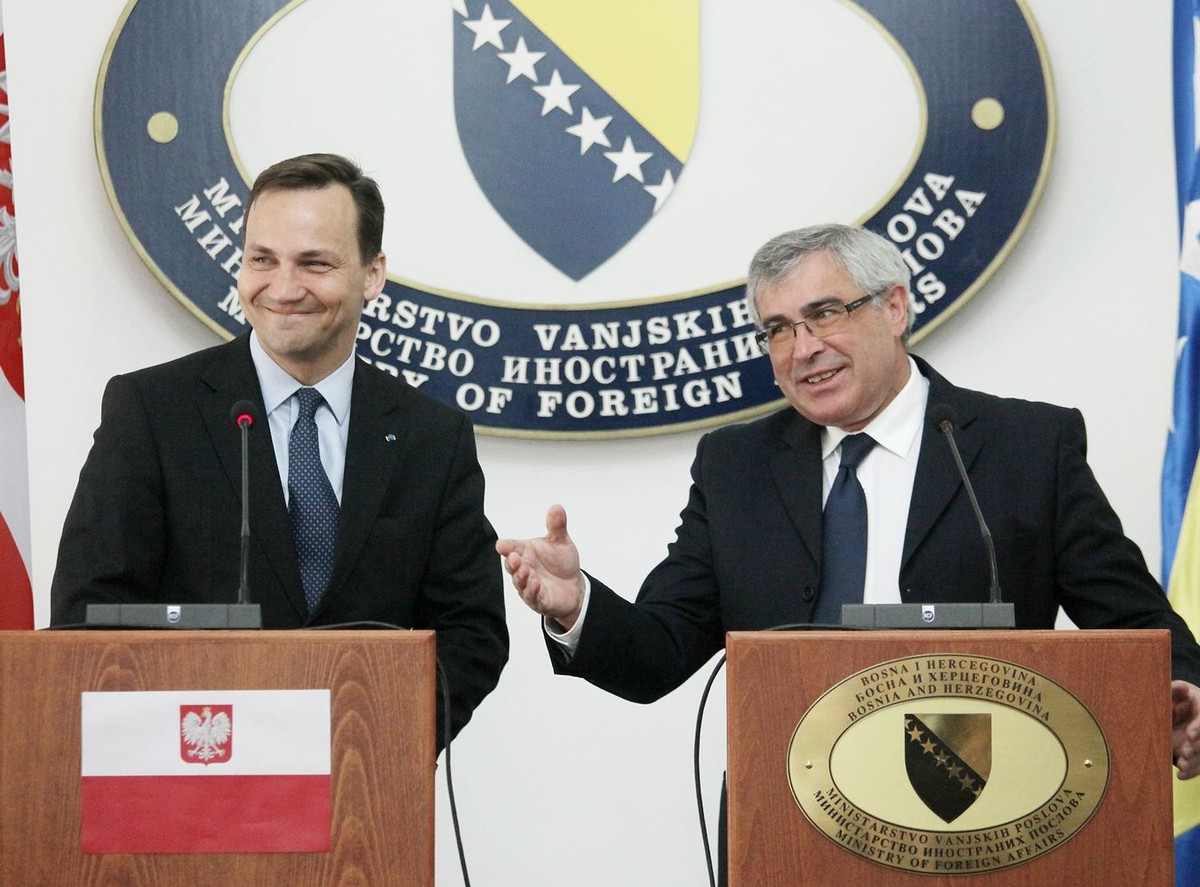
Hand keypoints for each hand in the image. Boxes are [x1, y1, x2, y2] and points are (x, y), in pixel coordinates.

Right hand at [496, 504, 586, 629]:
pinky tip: (535, 584)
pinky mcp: (539, 601)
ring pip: (520, 583)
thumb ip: (557, 526)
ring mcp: (529, 586)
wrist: (575, 586)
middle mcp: (524, 569)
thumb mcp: (561, 542)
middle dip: (512, 563)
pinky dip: (532, 591)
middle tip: (513, 557)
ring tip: (525, 570)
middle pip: (512, 566)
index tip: (501, 545)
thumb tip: (556, 507)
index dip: (506, 546)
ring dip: (521, 577)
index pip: (512, 547)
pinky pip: (533, 597)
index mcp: (526, 552)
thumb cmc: (561, 563)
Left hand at [1172, 680, 1199, 778]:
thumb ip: (1175, 690)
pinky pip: (1198, 765)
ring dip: (1194, 762)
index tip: (1190, 735)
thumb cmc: (1172, 697)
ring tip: (1182, 765)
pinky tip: (1181, 775)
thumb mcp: (1174, 691)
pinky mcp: (1196, 753)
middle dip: (1197, 747)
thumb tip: (1178, 687)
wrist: (1170, 709)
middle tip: (1186, 752)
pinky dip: (1191, 771)